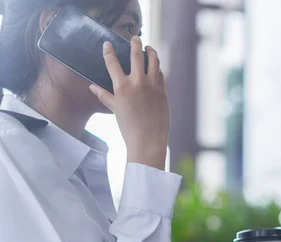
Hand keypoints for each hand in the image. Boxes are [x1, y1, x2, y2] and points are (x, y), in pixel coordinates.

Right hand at [89, 36, 169, 170]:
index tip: (107, 44)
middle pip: (136, 55)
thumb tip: (92, 86)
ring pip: (153, 60)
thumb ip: (104, 96)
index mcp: (121, 87)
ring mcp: (152, 86)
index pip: (112, 62)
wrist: (148, 140)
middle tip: (135, 37)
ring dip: (151, 51)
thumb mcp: (115, 110)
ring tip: (148, 47)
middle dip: (135, 43)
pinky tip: (155, 66)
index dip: (108, 51)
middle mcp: (137, 83)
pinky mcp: (163, 91)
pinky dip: (157, 68)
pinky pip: (161, 74)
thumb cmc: (129, 127)